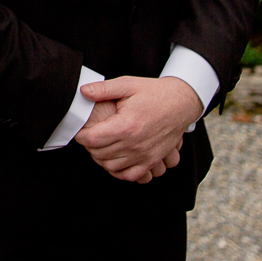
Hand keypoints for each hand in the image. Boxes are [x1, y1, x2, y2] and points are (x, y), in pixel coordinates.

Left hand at [73, 75, 204, 182]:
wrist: (181, 102)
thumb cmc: (153, 92)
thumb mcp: (127, 85)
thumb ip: (103, 89)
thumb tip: (82, 91)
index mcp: (126, 125)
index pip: (93, 139)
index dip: (81, 136)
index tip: (80, 130)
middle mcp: (135, 144)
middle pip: (100, 154)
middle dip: (89, 146)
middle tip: (88, 136)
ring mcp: (145, 155)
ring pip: (112, 166)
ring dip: (101, 158)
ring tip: (99, 146)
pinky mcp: (152, 161)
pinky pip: (130, 175)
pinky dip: (119, 171)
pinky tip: (114, 160)